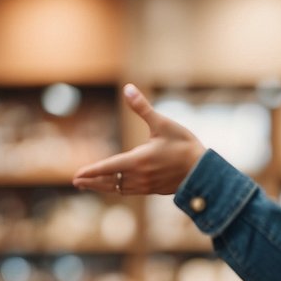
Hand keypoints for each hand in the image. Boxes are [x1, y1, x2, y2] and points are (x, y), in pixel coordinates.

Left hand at [72, 84, 205, 196]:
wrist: (205, 171)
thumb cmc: (184, 145)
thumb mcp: (163, 124)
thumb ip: (142, 108)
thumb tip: (128, 88)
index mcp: (139, 160)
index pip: (109, 167)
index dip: (92, 171)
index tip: (77, 175)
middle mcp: (140, 176)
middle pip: (110, 182)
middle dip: (92, 182)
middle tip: (76, 182)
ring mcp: (147, 185)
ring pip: (119, 189)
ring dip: (103, 187)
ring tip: (89, 186)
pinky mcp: (154, 190)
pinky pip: (130, 192)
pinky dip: (118, 190)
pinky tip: (114, 187)